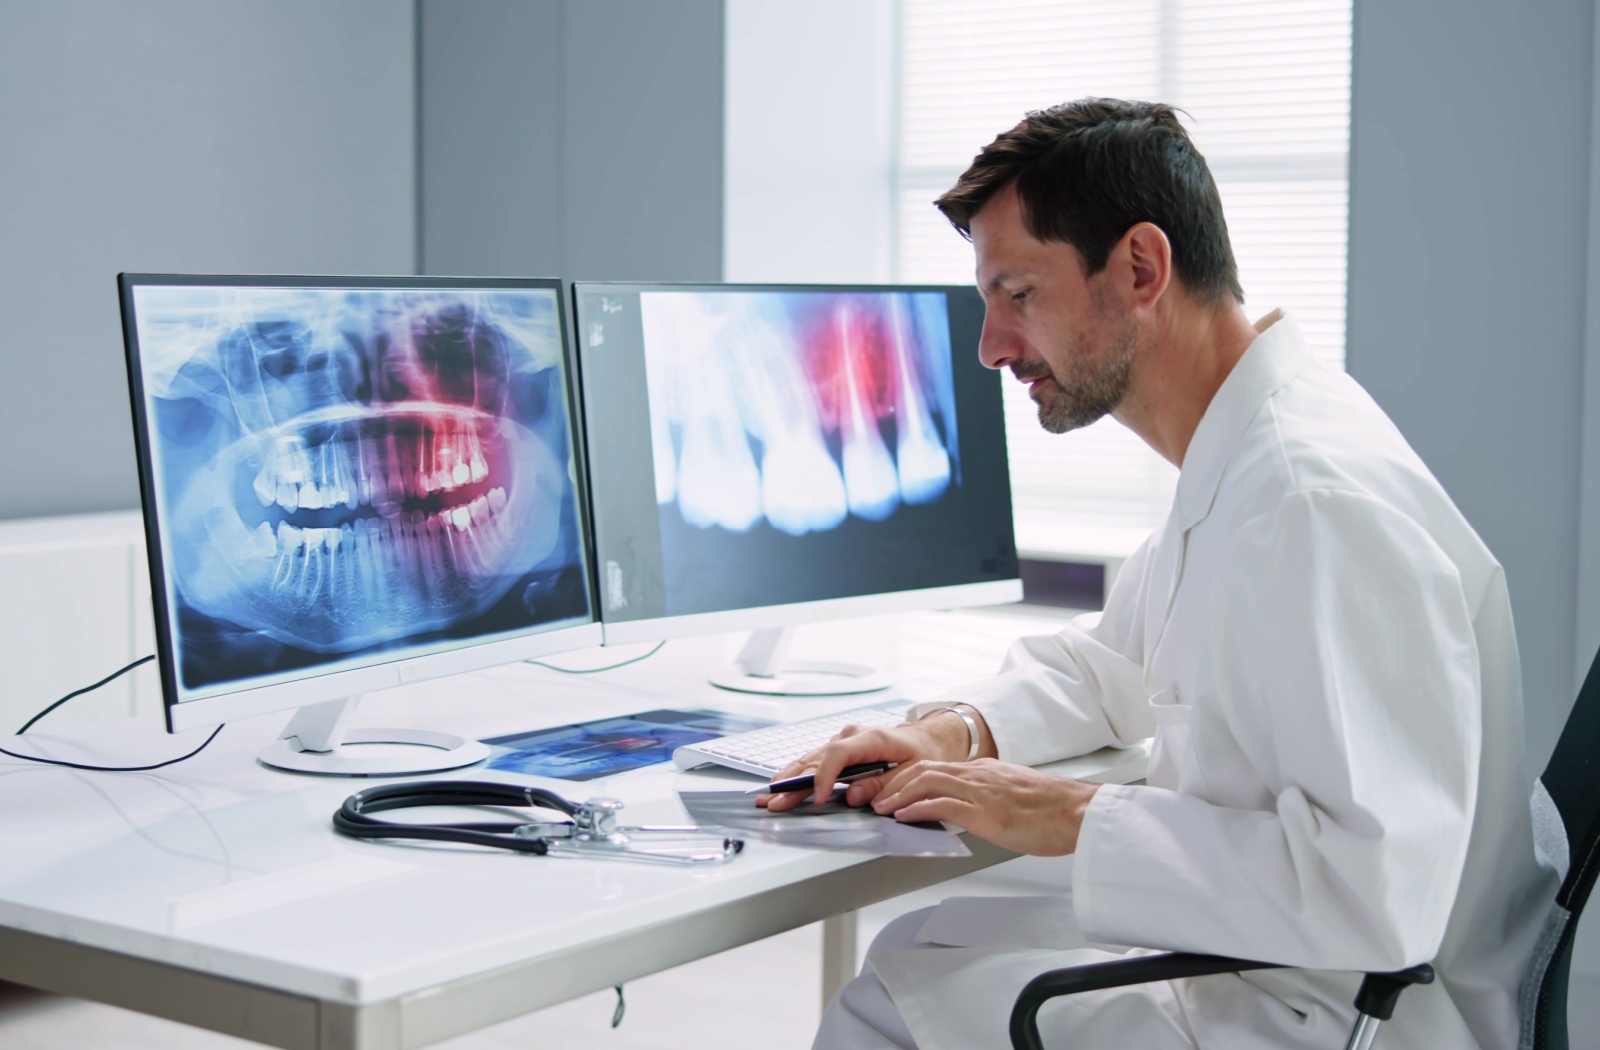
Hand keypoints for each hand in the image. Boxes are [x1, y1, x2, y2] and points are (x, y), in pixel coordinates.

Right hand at [757, 713, 974, 811]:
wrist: (929, 738)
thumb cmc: (924, 753)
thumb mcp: (914, 771)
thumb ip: (884, 785)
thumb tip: (855, 796)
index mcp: (870, 738)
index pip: (838, 755)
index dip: (825, 777)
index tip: (818, 798)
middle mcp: (851, 736)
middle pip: (816, 759)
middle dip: (794, 783)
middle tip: (774, 802)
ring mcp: (842, 741)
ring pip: (810, 760)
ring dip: (789, 779)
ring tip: (767, 796)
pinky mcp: (839, 750)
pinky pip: (815, 762)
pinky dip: (797, 775)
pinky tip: (780, 786)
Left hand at [870, 758, 1100, 855]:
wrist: (1079, 813)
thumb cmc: (1055, 811)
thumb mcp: (1015, 797)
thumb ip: (991, 798)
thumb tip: (974, 811)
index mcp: (986, 770)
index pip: (938, 767)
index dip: (910, 777)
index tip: (893, 788)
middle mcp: (979, 774)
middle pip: (924, 769)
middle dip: (895, 783)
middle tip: (876, 797)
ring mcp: (980, 791)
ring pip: (927, 782)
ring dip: (899, 795)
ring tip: (882, 809)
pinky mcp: (984, 812)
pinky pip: (941, 805)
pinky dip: (917, 809)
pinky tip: (904, 817)